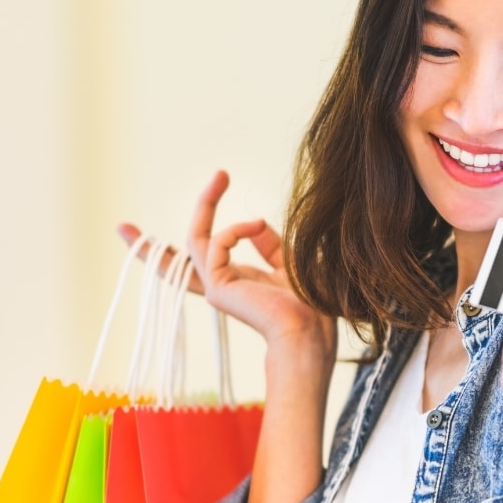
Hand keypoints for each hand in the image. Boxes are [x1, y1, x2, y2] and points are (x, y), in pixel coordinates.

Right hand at [119, 170, 335, 362]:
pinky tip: (256, 225)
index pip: (212, 252)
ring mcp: (217, 287)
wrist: (309, 330)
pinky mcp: (217, 286)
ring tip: (222, 175)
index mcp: (240, 280)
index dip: (206, 224)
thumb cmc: (308, 304)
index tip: (220, 184)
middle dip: (200, 206)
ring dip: (206, 202)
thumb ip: (270, 245)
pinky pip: (216, 242)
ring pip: (194, 239)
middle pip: (192, 244)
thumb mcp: (289, 263)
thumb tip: (256, 222)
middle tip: (221, 172)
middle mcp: (224, 284)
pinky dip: (235, 229)